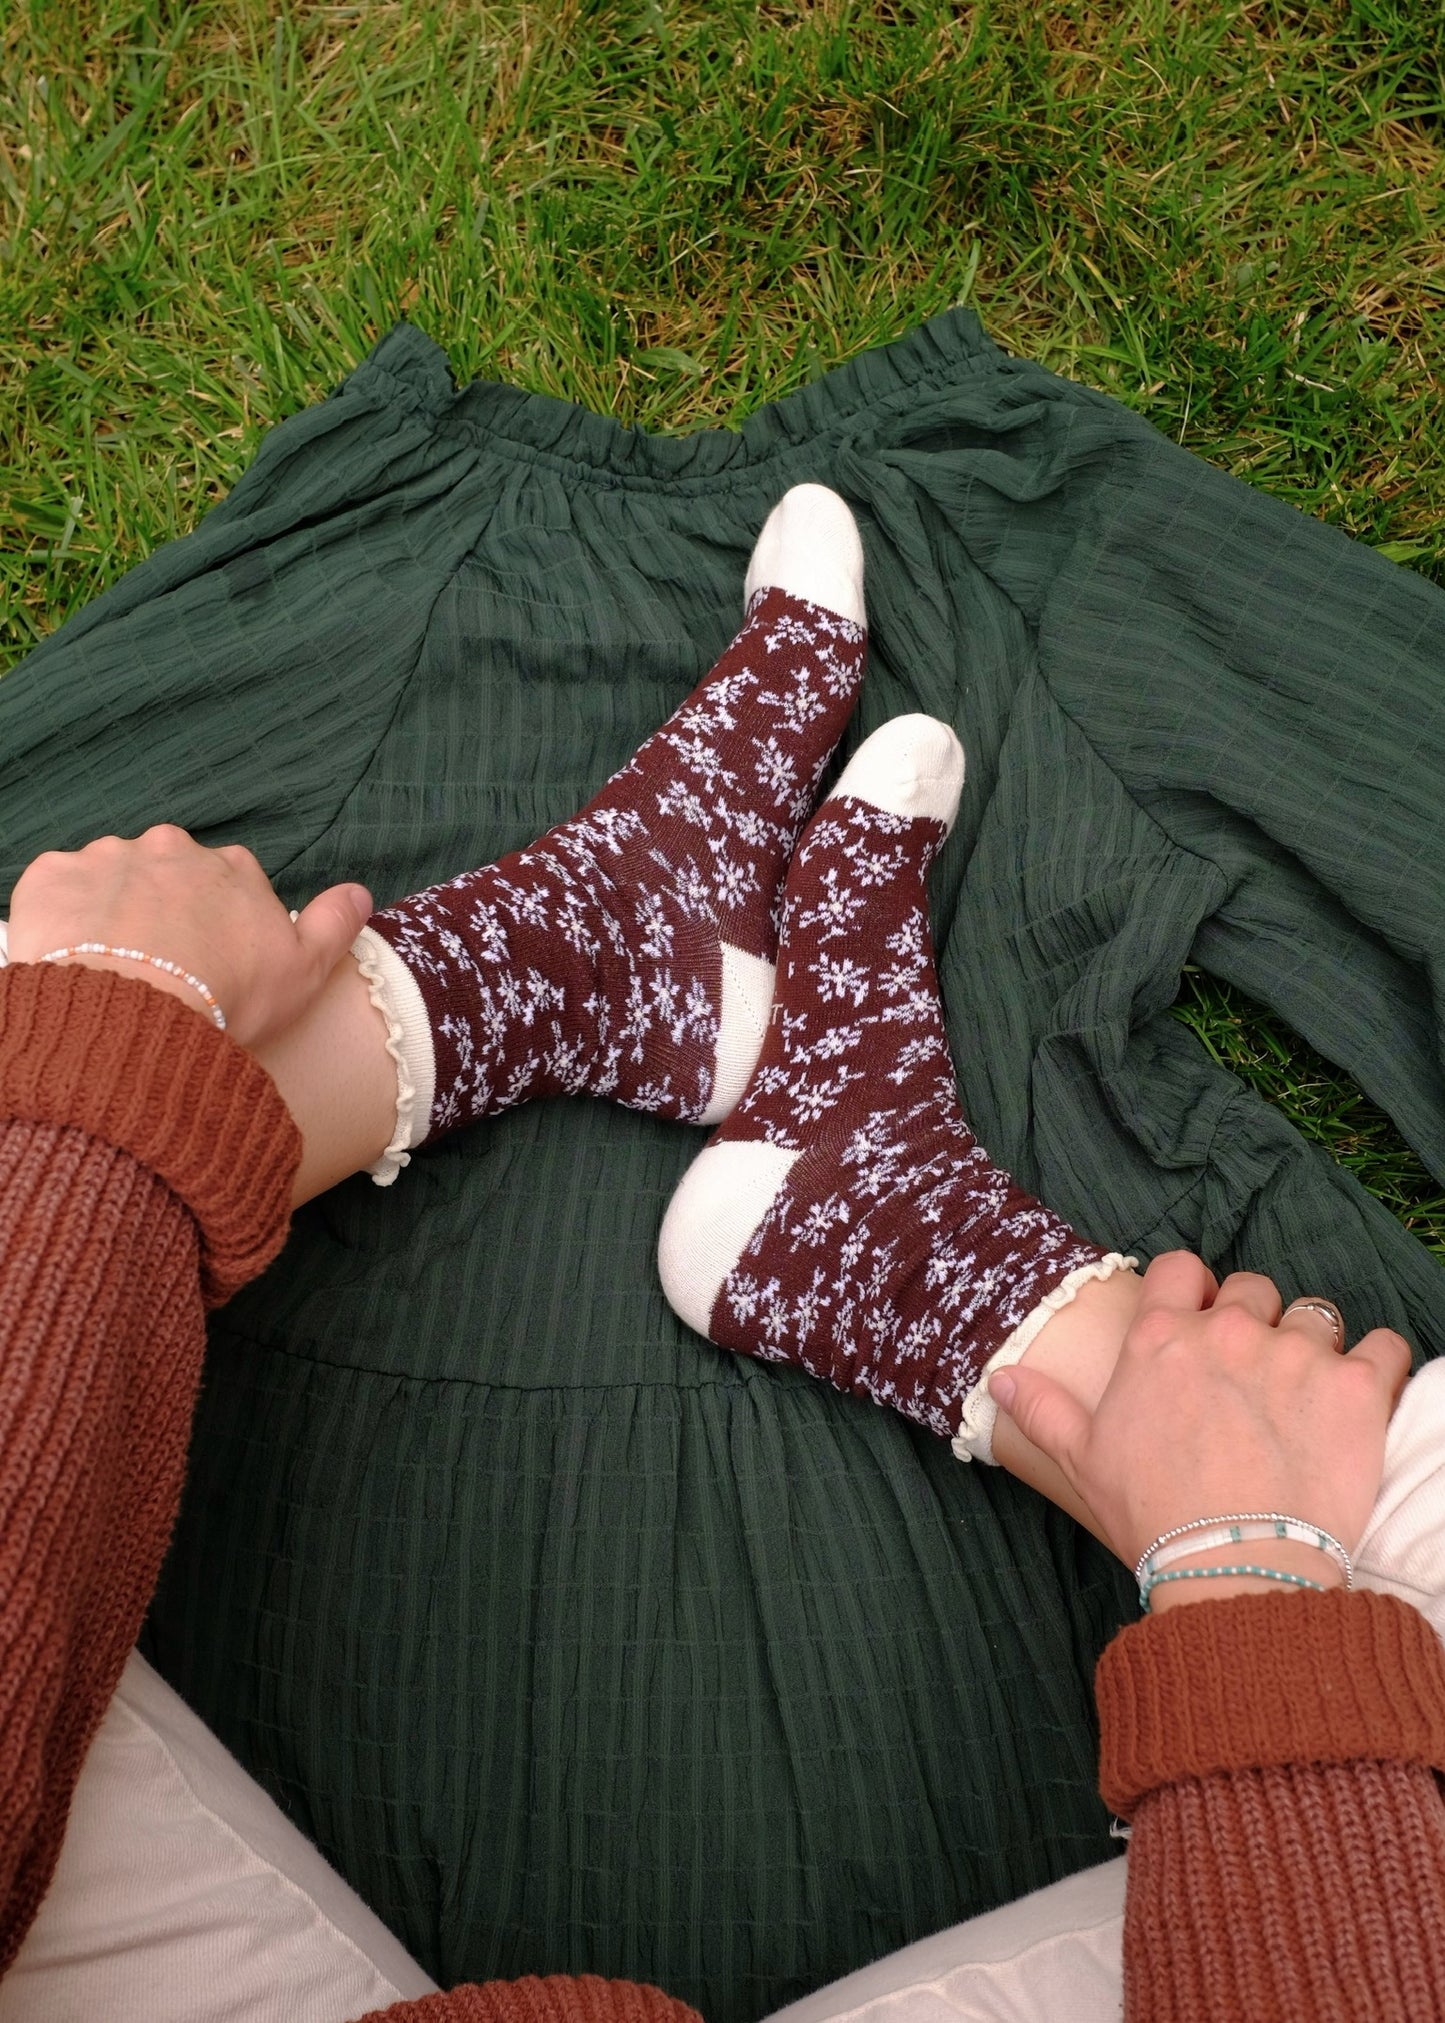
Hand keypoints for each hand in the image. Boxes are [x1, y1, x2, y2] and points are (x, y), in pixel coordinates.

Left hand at [8, 826, 372, 1050]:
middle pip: (168, 873)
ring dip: (111, 911)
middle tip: (161, 966)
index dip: (221, 922)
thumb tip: (360, 892)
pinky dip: (60, 915)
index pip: (229, 882)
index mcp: (231, 867)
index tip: (213, 960)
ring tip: (113, 967)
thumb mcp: (304, 970)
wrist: (136, 1012)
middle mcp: (170, 848)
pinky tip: (72, 957)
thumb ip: (334, 924)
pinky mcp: (49, 878)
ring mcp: (106, 858)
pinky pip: (54, 890)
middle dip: (163, 908)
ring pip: (110, 879)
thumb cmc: (228, 995)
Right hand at [989, 1251, 1410, 1606]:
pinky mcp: (1355, 1390)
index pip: (1183, 1267)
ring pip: (1318, 1315)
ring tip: (1310, 1394)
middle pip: (1255, 1289)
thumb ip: (1042, 1408)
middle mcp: (1230, 1333)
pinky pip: (1385, 1347)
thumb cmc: (1154, 1516)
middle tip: (1257, 1372)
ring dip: (1316, 1346)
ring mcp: (1296, 1355)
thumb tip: (997, 1378)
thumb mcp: (1083, 1459)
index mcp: (1163, 1340)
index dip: (1195, 1288)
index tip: (1203, 1317)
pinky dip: (1381, 1366)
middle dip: (1258, 1320)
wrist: (1235, 1569)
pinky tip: (1365, 1395)